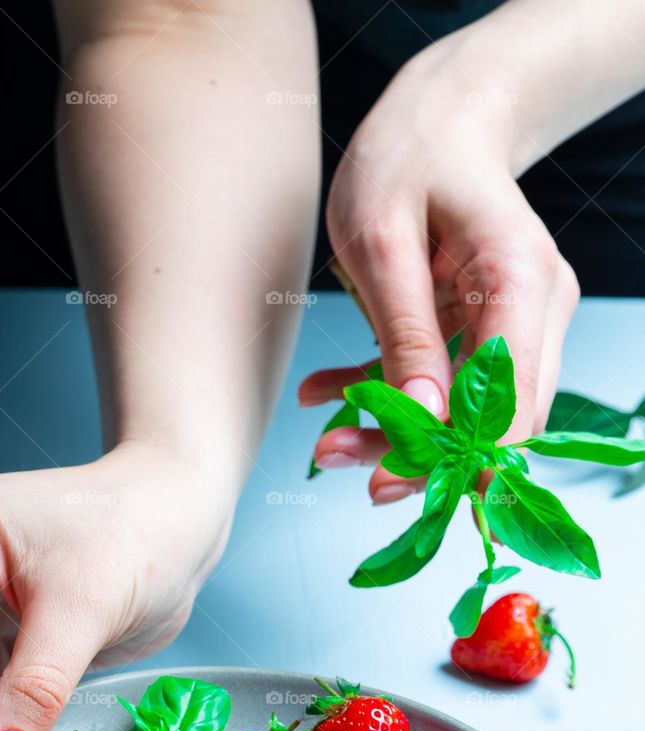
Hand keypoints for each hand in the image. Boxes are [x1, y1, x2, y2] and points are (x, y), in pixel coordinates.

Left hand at [299, 35, 578, 499]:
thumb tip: (421, 417)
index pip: (508, 404)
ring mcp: (517, 323)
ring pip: (467, 411)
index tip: (387, 483)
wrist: (440, 117)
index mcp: (520, 282)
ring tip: (325, 442)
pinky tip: (329, 395)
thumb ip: (403, 331)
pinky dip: (389, 396)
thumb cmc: (408, 158)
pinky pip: (445, 384)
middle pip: (491, 419)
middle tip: (334, 459)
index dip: (453, 457)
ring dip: (396, 432)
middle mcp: (535, 310)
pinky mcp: (488, 330)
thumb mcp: (382, 241)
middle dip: (415, 453)